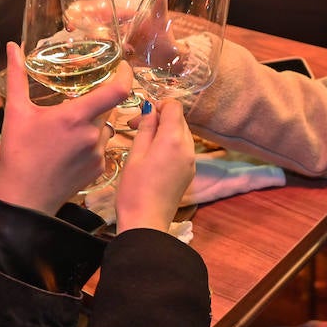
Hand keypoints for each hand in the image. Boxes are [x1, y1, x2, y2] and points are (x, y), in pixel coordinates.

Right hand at [0, 42, 131, 213]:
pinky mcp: (99, 169)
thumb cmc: (18, 153)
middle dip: (95, 103)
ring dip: (93, 124)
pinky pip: (102, 147)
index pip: (116, 91)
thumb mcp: (15, 112)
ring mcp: (98, 153)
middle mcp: (92, 134)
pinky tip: (70, 150)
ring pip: (105, 128)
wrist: (25, 198)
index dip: (125, 75)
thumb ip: (17, 76)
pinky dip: (91, 143)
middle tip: (74, 105)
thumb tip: (11, 47)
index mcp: (75, 116)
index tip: (122, 66)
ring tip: (66, 133)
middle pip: (107, 107)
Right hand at [115, 101, 194, 231]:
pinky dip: (170, 145)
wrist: (146, 221)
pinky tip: (153, 157)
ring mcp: (191, 161)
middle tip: (136, 128)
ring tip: (143, 142)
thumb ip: (146, 127)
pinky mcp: (189, 172)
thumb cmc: (135, 188)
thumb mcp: (136, 153)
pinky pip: (182, 149)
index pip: (174, 106)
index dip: (158, 105)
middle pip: (179, 119)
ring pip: (181, 133)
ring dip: (164, 131)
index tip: (141, 116)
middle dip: (159, 118)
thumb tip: (150, 109)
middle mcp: (188, 147)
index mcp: (174, 138)